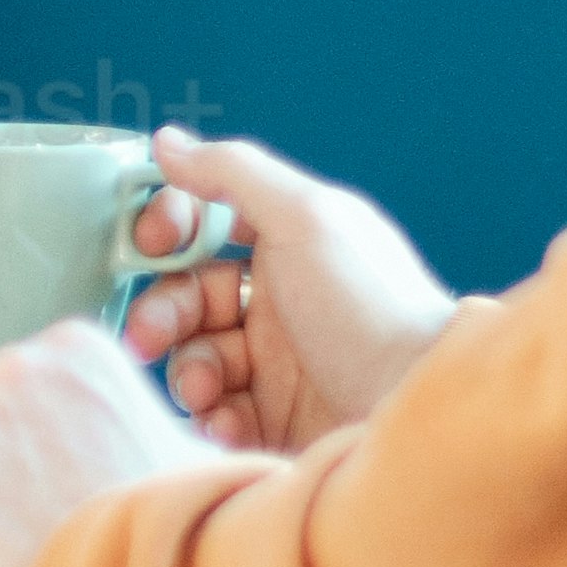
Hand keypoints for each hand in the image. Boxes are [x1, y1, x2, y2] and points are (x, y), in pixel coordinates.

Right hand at [110, 129, 458, 457]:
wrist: (417, 409)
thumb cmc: (376, 311)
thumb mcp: (308, 218)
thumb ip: (234, 172)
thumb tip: (169, 143)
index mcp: (289, 246)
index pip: (207, 223)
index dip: (170, 228)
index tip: (150, 243)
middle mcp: (280, 303)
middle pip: (188, 296)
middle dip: (161, 314)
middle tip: (150, 337)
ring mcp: (277, 366)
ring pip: (193, 358)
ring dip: (186, 372)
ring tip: (207, 391)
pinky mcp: (275, 423)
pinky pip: (216, 415)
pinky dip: (212, 419)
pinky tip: (232, 424)